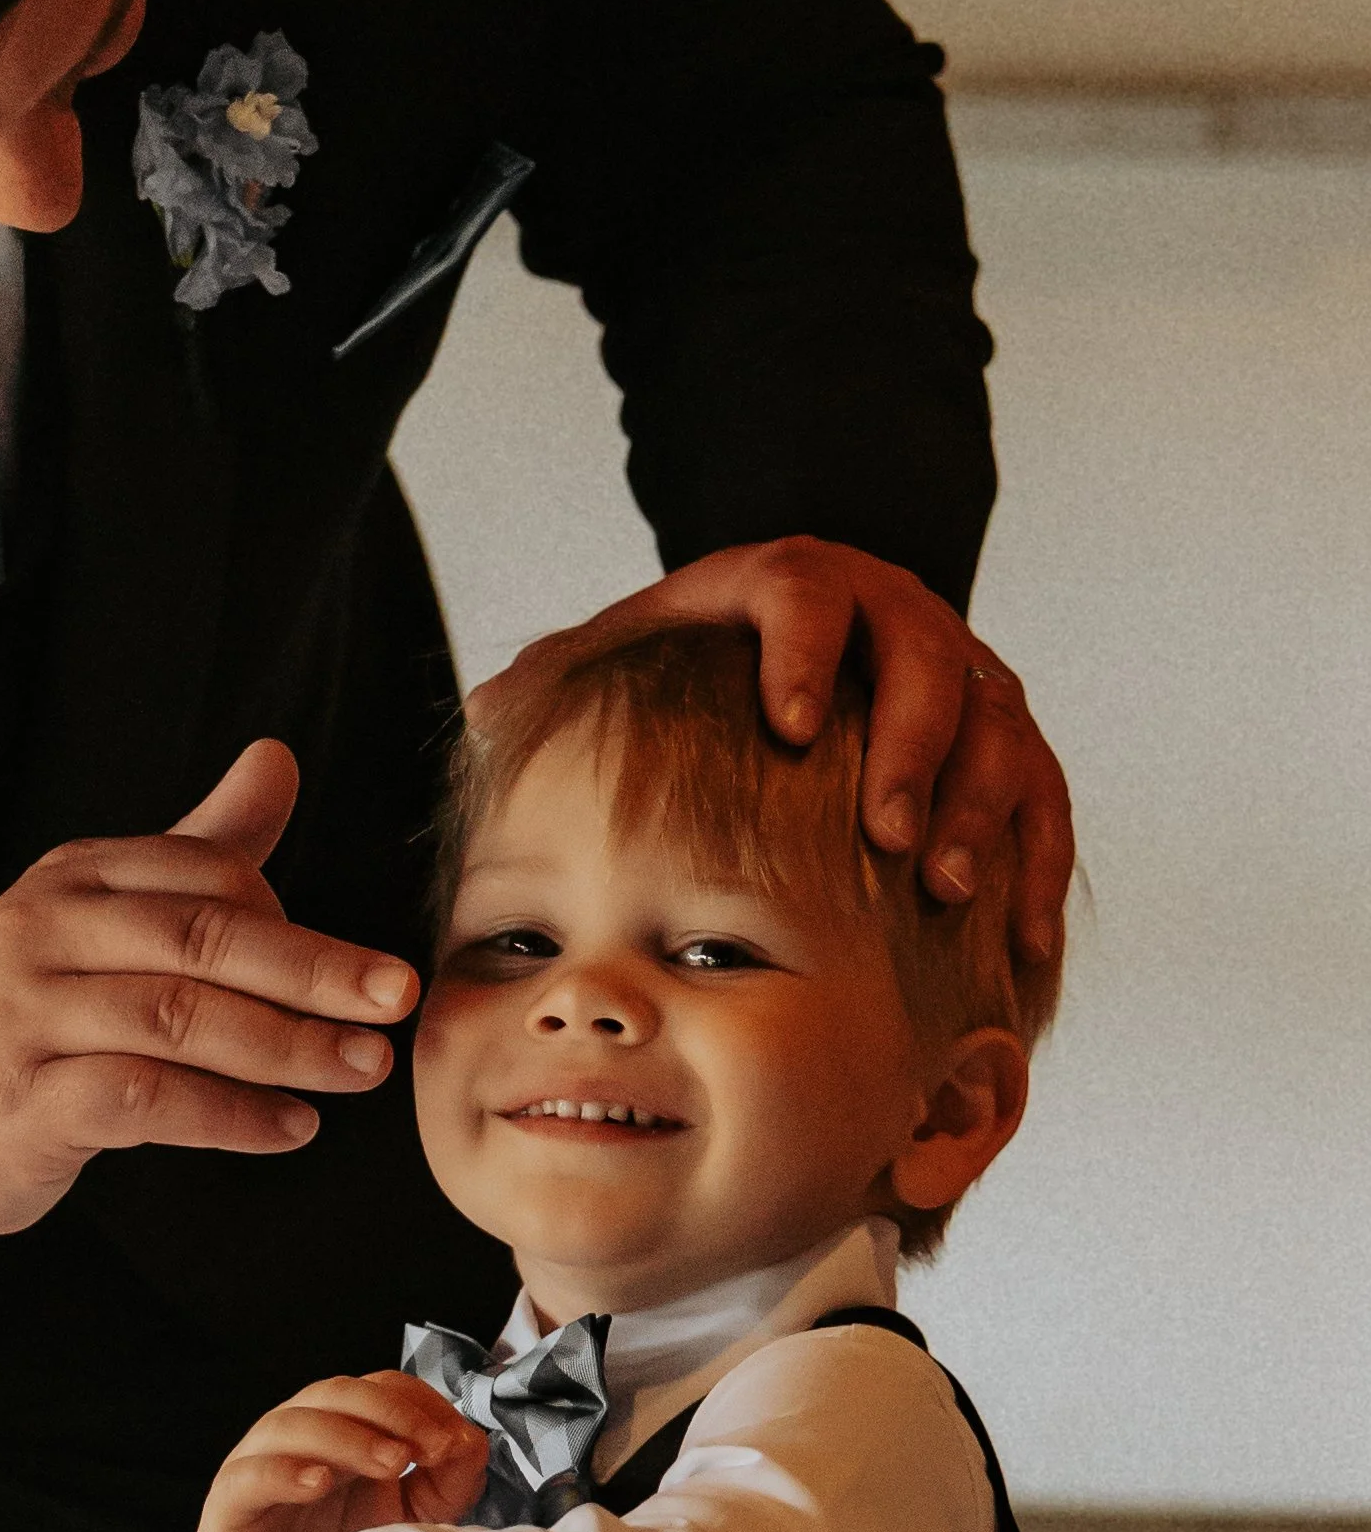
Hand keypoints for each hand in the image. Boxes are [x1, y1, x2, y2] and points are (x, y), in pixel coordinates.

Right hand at [0, 740, 420, 1255]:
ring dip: (286, 1048)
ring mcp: (28, 1015)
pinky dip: (228, 1116)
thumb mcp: (103, 918)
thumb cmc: (31, 1015)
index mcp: (76, 877)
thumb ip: (196, 847)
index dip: (294, 922)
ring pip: (179, 1019)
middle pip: (204, 939)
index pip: (207, 875)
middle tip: (394, 999)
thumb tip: (277, 761)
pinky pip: (144, 1100)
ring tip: (358, 1070)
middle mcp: (44, 930)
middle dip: (314, 971)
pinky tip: (287, 1128)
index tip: (365, 970)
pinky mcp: (25, 1100)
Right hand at [196, 1370, 488, 1531]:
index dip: (419, 1405)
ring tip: (393, 1464)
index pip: (379, 1388)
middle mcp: (300, 1438)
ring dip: (348, 1436)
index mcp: (344, 1431)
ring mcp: (260, 1465)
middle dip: (391, 1413)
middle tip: (430, 1449)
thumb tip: (473, 1443)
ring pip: (293, 1424)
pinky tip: (318, 1482)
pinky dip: (283, 1471)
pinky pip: (249, 1475)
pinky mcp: (229, 1507)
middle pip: (336, 1392)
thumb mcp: (412, 1522)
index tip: (455, 1442)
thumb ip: (446, 1483)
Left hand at [501, 540, 1072, 964]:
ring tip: (943, 889)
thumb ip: (563, 678)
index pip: (810, 593)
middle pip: (926, 663)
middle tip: (882, 833)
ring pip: (997, 731)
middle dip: (910, 749)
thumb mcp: (626, 656)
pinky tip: (1020, 945)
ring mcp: (962, 682)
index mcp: (799, 586)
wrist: (799, 650)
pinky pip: (1044, 802)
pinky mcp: (1006, 747)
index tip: (786, 724)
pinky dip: (1035, 870)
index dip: (803, 651)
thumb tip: (487, 711)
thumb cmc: (699, 668)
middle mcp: (897, 621)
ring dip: (977, 810)